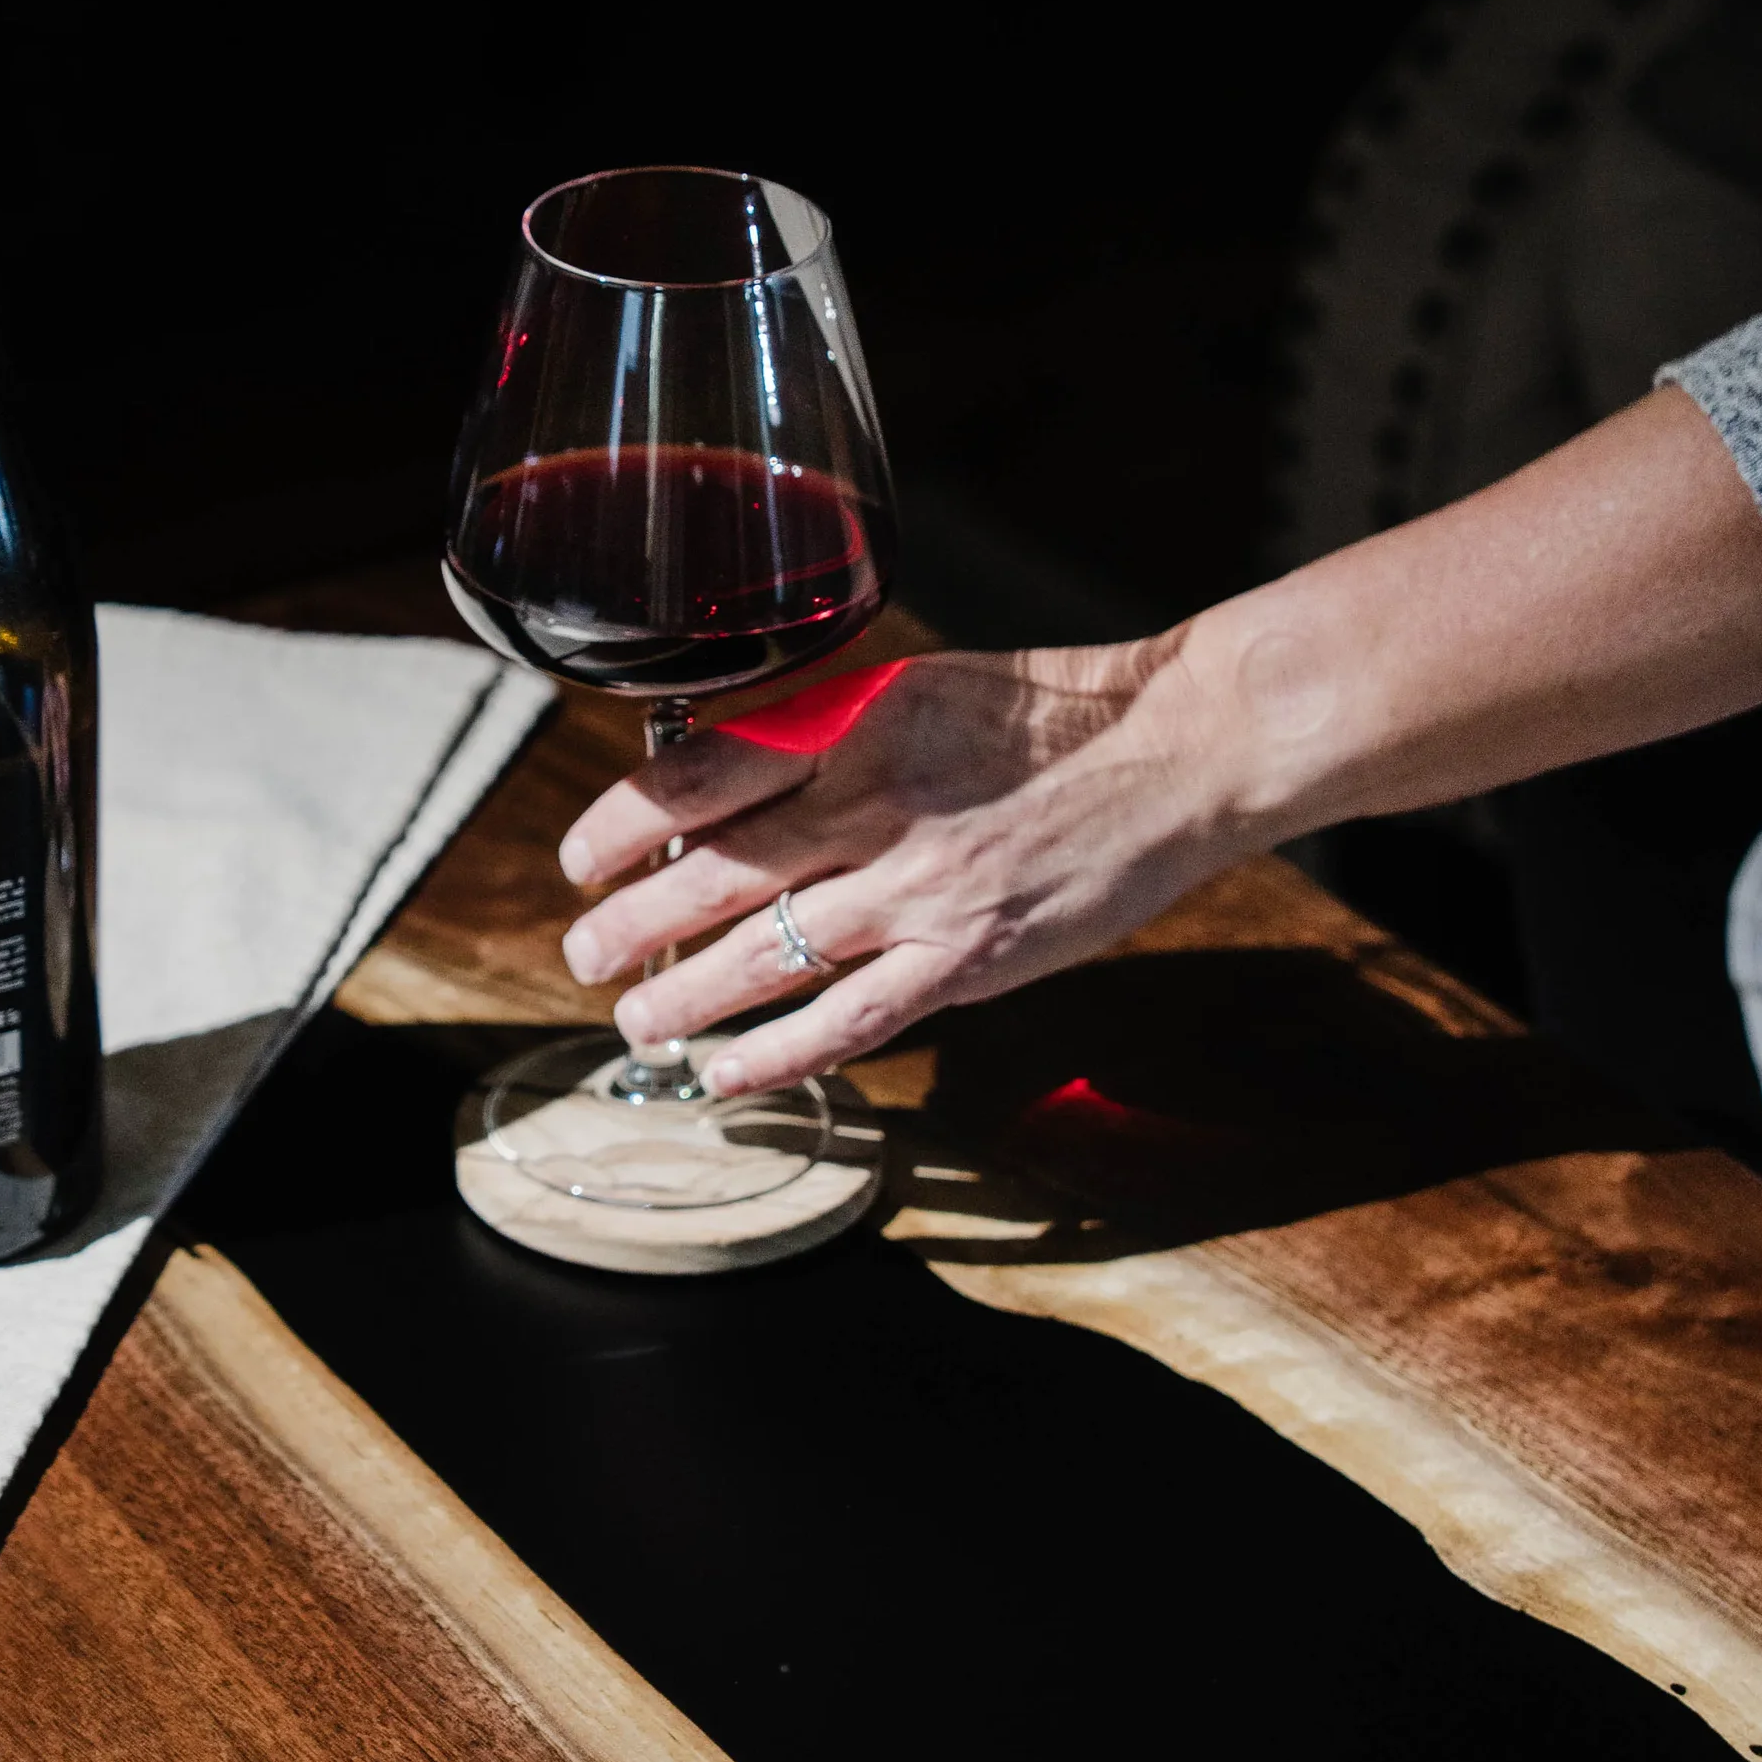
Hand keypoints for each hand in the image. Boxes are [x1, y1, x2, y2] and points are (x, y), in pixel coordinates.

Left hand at [556, 637, 1229, 1095]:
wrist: (1181, 751)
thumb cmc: (1056, 714)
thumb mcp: (918, 689)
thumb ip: (824, 734)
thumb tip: (724, 787)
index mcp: (853, 725)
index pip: (697, 780)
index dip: (619, 826)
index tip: (580, 860)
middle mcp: (874, 806)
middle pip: (712, 878)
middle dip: (629, 926)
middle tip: (585, 954)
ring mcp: (920, 892)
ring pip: (763, 958)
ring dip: (683, 997)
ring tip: (638, 1019)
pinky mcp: (968, 957)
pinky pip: (849, 1021)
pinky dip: (776, 1056)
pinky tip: (727, 1072)